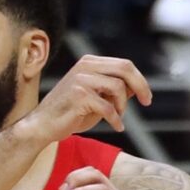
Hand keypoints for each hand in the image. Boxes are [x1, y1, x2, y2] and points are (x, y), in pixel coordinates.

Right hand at [22, 56, 151, 141]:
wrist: (42, 126)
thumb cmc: (70, 113)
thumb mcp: (96, 98)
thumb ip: (114, 89)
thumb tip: (137, 86)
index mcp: (89, 62)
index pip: (124, 64)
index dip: (140, 80)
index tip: (146, 97)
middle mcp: (85, 66)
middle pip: (125, 69)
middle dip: (140, 86)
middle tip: (147, 102)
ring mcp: (81, 79)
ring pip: (118, 88)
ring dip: (122, 107)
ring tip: (118, 118)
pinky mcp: (79, 95)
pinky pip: (108, 107)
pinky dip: (115, 119)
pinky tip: (116, 127)